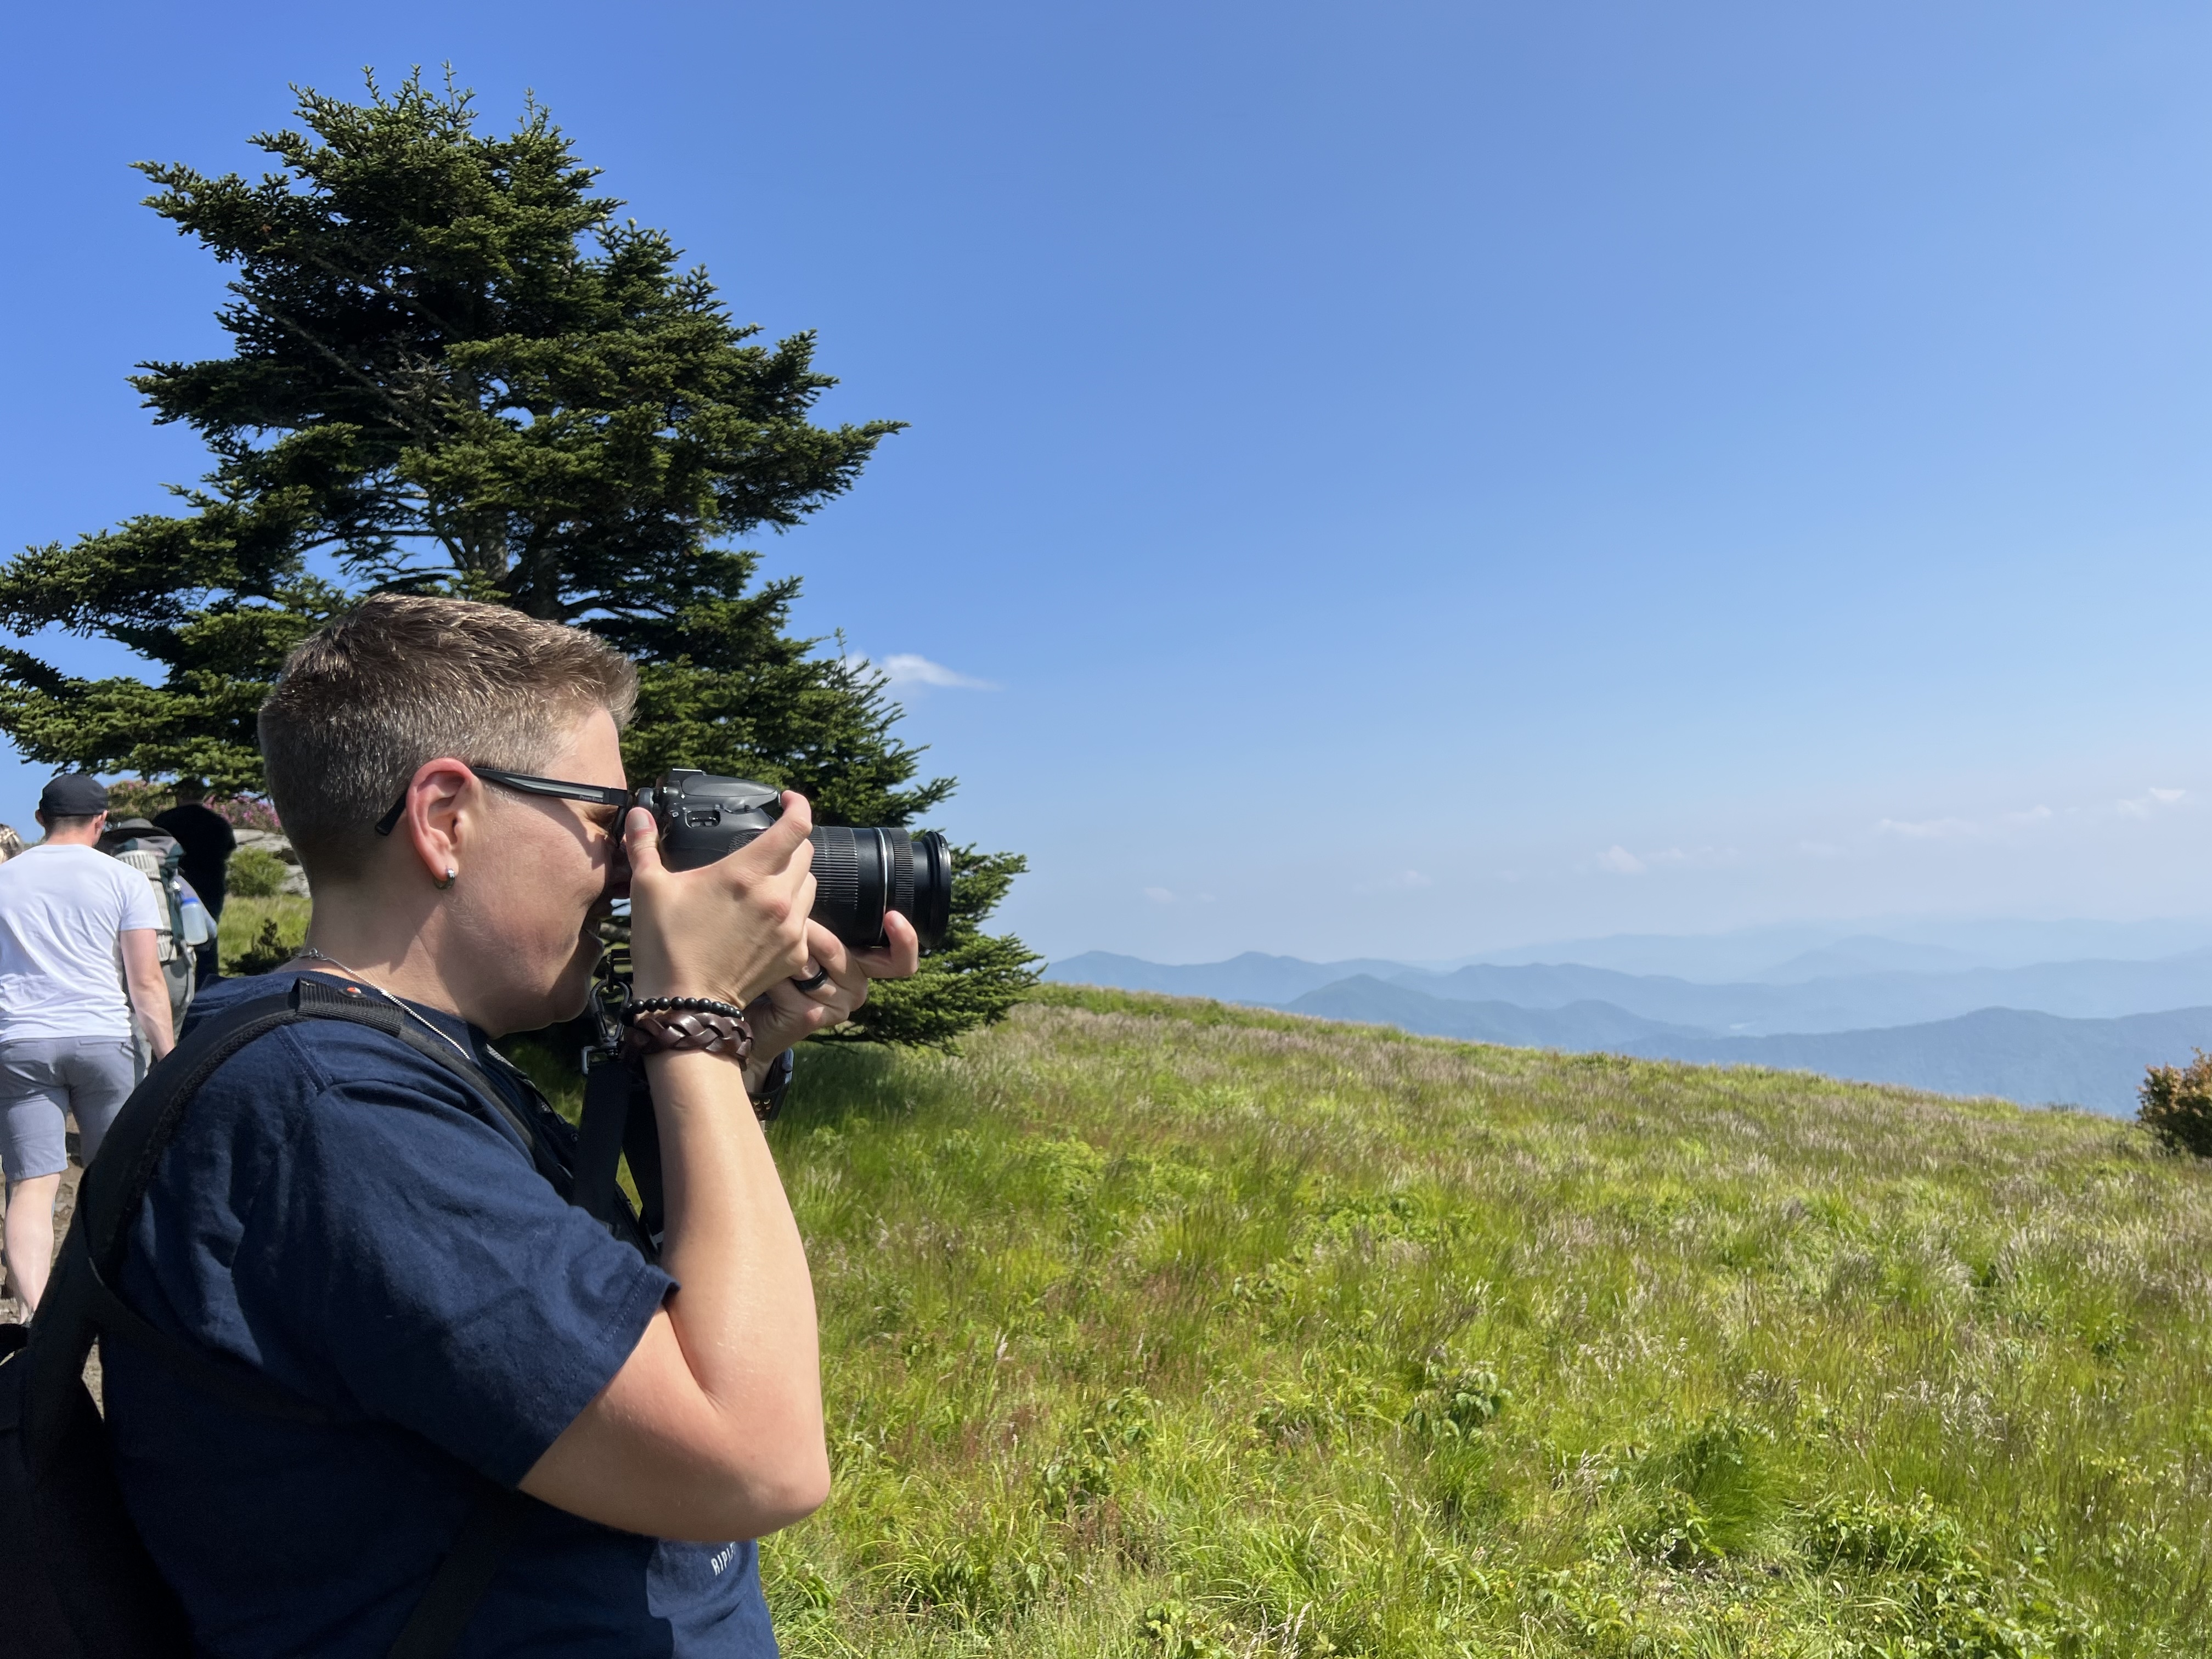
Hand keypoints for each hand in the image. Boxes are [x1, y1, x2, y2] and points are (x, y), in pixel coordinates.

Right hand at [623, 793, 816, 1007]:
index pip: (796, 827)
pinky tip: (766, 919)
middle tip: (769, 846)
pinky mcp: (795, 953)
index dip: (799, 806)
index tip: (789, 801)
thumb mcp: (648, 888)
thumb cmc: (666, 945)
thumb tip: (638, 815)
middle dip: (791, 844)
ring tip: (766, 884)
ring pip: (810, 887)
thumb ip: (645, 845)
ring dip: (794, 878)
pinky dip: (792, 913)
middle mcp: (777, 898)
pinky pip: (806, 921)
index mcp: (747, 873)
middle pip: (806, 854)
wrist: (685, 1004)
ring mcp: (791, 928)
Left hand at [745, 910, 921, 1080]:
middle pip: (838, 949)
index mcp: (863, 965)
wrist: (749, 1015)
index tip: (891, 916)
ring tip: (763, 951)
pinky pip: (788, 980)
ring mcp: (837, 1007)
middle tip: (778, 921)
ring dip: (779, 953)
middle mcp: (857, 988)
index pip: (900, 960)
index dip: (905, 940)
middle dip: (803, 932)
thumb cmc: (776, 969)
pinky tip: (759, 976)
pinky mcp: (811, 1017)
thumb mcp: (806, 939)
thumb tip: (816, 885)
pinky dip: (768, 973)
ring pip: (809, 964)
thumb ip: (824, 921)